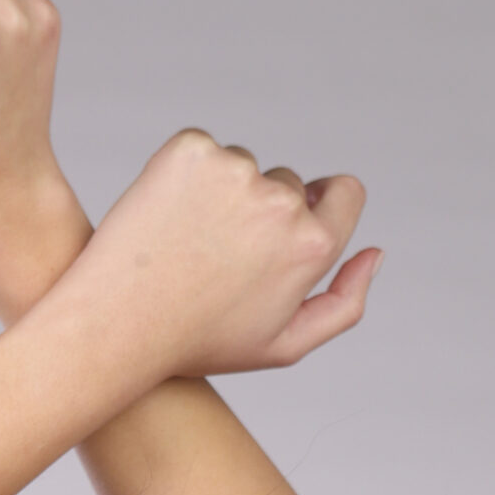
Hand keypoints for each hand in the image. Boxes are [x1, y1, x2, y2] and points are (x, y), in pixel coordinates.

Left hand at [60, 130, 380, 378]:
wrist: (118, 323)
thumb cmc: (201, 342)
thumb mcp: (284, 345)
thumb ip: (345, 302)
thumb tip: (376, 252)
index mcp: (312, 246)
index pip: (345, 192)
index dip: (322, 204)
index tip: (295, 218)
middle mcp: (281, 202)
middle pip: (289, 183)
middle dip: (265, 210)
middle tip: (221, 256)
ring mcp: (235, 170)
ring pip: (244, 168)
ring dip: (224, 193)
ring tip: (189, 244)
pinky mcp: (191, 149)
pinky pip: (205, 151)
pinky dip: (189, 177)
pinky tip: (168, 218)